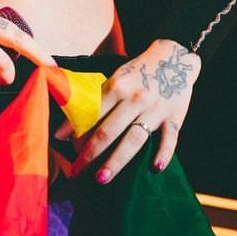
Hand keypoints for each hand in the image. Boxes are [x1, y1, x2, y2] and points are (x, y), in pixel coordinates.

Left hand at [55, 39, 200, 182]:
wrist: (174, 56)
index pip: (92, 112)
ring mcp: (156, 109)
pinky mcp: (175, 117)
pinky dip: (164, 153)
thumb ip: (99, 97)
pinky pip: (170, 138)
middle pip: (109, 130)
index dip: (76, 128)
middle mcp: (135, 98)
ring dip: (117, 160)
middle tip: (77, 171)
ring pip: (134, 139)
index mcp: (118, 86)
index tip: (61, 143)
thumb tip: (75, 119)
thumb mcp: (117, 77)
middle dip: (91, 153)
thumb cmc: (139, 70)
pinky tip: (155, 168)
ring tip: (102, 178)